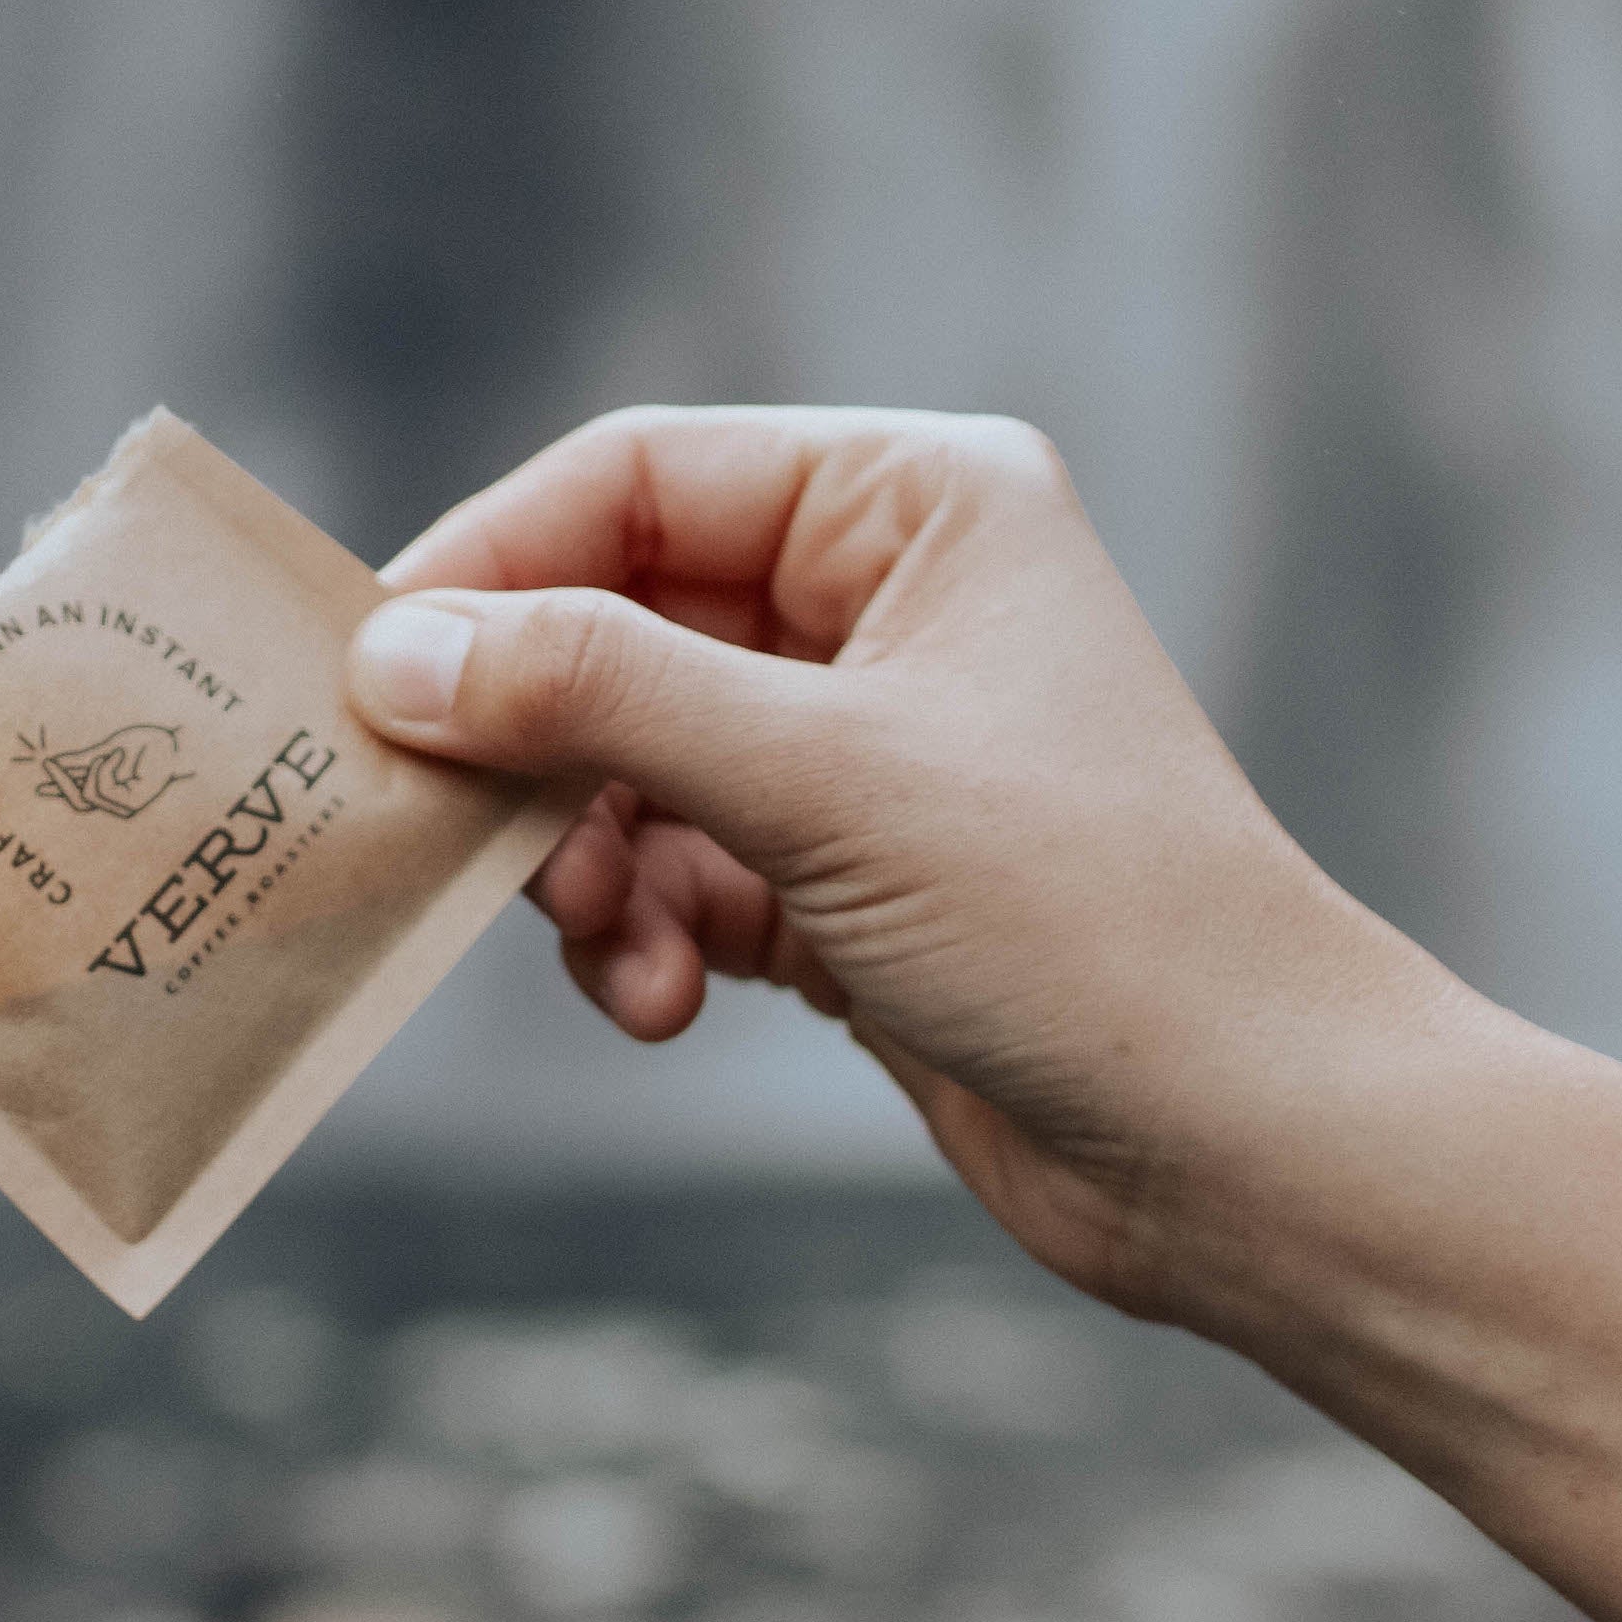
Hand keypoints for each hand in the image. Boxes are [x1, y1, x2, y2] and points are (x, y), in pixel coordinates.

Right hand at [348, 404, 1442, 1323]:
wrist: (1247, 1144)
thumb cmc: (1088, 920)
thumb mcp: (823, 781)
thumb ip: (599, 696)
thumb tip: (396, 651)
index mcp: (916, 501)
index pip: (635, 477)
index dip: (493, 567)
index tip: (374, 679)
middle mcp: (888, 598)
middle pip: (613, 622)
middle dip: (540, 747)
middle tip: (462, 843)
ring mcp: (865, 743)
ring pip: (628, 760)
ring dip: (590, 863)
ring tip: (618, 957)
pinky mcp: (845, 878)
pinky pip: (673, 866)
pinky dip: (643, 931)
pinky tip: (666, 1004)